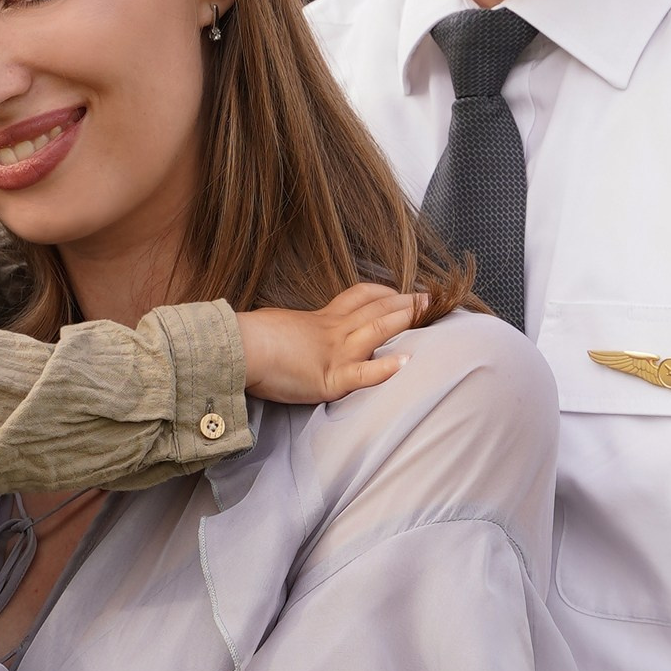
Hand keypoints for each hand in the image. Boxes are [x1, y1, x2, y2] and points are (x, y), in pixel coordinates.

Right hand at [237, 283, 423, 408]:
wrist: (240, 348)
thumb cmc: (249, 337)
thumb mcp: (277, 325)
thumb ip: (292, 331)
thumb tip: (285, 334)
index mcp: (320, 320)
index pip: (358, 298)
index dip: (381, 293)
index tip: (397, 290)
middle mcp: (333, 332)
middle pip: (376, 310)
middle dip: (406, 303)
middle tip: (430, 297)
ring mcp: (335, 354)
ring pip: (378, 331)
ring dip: (406, 321)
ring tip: (428, 313)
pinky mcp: (330, 380)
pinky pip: (364, 374)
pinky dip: (386, 368)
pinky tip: (407, 363)